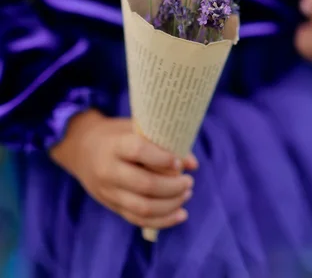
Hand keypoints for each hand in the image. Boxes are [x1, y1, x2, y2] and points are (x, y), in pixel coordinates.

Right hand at [51, 110, 197, 228]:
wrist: (80, 148)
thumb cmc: (115, 134)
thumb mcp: (134, 127)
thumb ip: (162, 142)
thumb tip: (193, 163)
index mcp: (114, 145)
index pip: (138, 152)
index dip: (162, 158)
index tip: (180, 162)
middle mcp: (109, 170)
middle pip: (145, 185)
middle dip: (173, 187)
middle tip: (189, 182)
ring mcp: (109, 192)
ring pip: (143, 208)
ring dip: (170, 205)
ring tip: (186, 194)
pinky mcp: (112, 206)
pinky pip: (138, 220)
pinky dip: (162, 221)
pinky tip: (179, 214)